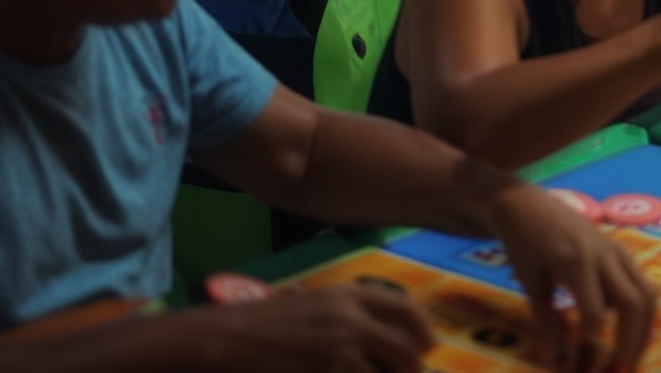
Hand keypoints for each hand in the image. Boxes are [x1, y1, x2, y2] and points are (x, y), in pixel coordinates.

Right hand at [184, 284, 432, 372]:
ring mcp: (336, 351)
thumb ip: (356, 312)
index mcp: (351, 294)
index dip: (423, 329)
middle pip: (403, 349)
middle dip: (411, 366)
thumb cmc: (274, 319)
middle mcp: (350, 319)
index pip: (405, 307)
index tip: (429, 345)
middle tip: (409, 372)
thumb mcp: (320, 302)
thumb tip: (393, 333)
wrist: (232, 336)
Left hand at [486, 180, 656, 371]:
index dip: (591, 346)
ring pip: (648, 295)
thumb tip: (556, 366)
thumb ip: (547, 323)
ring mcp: (618, 252)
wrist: (528, 204)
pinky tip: (626, 338)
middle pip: (636, 303)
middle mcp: (606, 255)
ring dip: (644, 333)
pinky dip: (641, 316)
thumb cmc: (524, 243)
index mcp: (577, 262)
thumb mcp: (530, 283)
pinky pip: (643, 287)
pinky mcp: (622, 254)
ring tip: (629, 361)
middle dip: (632, 344)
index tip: (580, 369)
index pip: (596, 313)